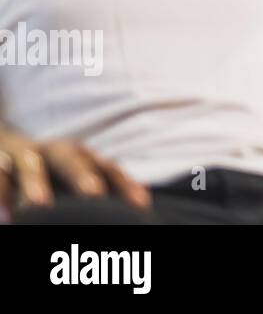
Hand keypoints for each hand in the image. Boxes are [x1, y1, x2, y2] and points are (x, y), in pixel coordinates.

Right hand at [0, 130, 150, 218]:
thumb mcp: (72, 180)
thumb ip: (94, 199)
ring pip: (30, 166)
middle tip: (94, 193)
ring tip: (39, 205)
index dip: (125, 185)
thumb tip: (132, 220)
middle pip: (72, 159)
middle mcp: (55, 153)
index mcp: (81, 157)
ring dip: (35, 183)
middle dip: (83, 175)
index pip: (108, 169)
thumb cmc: (50, 175)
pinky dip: (0, 193)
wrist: (5, 150)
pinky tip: (4, 215)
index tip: (141, 205)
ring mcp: (24, 157)